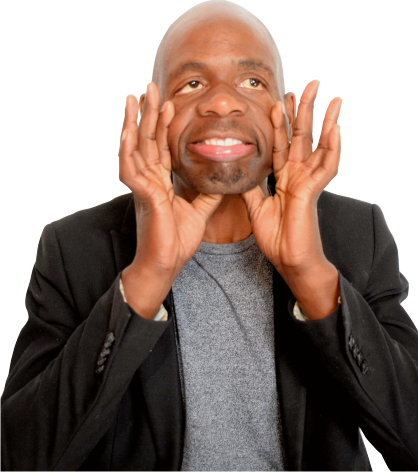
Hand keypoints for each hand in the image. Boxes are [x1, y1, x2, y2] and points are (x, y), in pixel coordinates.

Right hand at [118, 82, 223, 279]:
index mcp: (161, 183)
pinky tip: (127, 133)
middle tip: (148, 87)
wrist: (166, 264)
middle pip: (146, 141)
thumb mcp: (199, 212)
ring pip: (134, 149)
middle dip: (147, 114)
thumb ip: (208, 195)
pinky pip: (130, 171)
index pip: (161, 148)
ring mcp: (143, 188)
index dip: (164, 126)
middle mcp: (149, 181)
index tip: (168, 104)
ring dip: (133, 122)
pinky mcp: (143, 197)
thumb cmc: (176, 241)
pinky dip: (127, 151)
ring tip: (133, 98)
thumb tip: (224, 180)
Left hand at [240, 80, 341, 317]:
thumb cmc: (276, 238)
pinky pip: (327, 166)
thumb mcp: (255, 208)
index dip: (280, 124)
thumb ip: (250, 188)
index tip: (277, 101)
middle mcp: (297, 176)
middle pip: (301, 137)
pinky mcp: (312, 191)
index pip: (281, 145)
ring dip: (325, 121)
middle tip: (308, 84)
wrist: (288, 260)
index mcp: (283, 179)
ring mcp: (307, 182)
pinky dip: (333, 147)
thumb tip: (239, 172)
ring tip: (332, 97)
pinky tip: (336, 127)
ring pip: (318, 146)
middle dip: (304, 111)